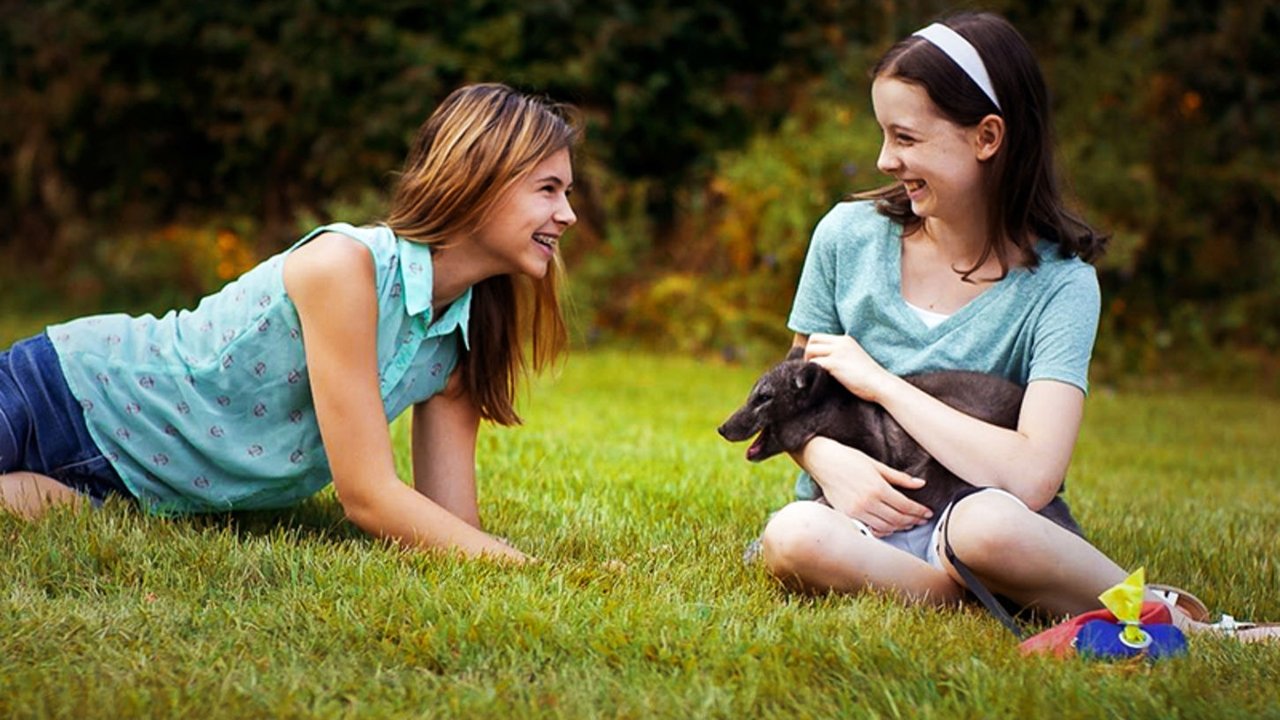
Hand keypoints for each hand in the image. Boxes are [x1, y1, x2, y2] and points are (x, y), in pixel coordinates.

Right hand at [799, 437, 932, 536]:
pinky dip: (883, 531)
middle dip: (913, 520)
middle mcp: (868, 503)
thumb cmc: (849, 459)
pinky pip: (870, 529)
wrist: (823, 462)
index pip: (905, 506)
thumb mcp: (877, 465)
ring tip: (908, 523)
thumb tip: (921, 484)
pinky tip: (890, 527)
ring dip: (900, 527)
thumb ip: (900, 478)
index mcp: (878, 488)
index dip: (919, 511)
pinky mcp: (847, 516)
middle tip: (922, 520)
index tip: (928, 513)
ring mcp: (856, 511)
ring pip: (886, 527)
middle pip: (898, 519)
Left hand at [804, 333, 893, 401]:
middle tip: (811, 366)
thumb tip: (824, 361)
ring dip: (808, 361)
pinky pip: (815, 362)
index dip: (814, 348)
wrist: (880, 384)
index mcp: (845, 340)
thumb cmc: (869, 377)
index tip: (815, 360)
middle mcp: (841, 343)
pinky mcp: (835, 363)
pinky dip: (811, 369)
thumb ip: (841, 355)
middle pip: (813, 340)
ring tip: (813, 372)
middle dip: (808, 353)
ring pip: (811, 350)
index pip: (820, 336)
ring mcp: (838, 352)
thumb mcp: (854, 358)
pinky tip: (816, 377)